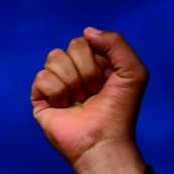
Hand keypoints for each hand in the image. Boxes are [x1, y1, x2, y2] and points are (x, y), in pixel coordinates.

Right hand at [30, 27, 147, 173]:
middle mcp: (74, 71)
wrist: (103, 141)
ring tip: (79, 102)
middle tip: (94, 93)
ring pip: (54, 57)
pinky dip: (57, 92)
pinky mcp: (40, 98)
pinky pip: (41, 76)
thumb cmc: (120, 112)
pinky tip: (64, 107)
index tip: (107, 80)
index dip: (98, 58)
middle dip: (87, 71)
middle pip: (72, 45)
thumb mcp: (133, 71)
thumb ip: (116, 42)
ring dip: (73, 82)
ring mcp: (56, 84)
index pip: (87, 39)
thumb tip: (86, 32)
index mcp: (95, 63)